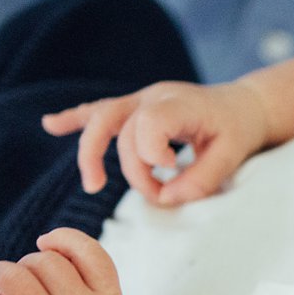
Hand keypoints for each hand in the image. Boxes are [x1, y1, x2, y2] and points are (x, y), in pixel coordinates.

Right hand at [42, 80, 269, 205]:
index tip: (172, 169)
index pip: (148, 123)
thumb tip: (165, 198)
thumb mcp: (232, 157)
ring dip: (92, 151)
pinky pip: (100, 110)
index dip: (151, 154)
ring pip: (103, 118)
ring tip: (94, 184)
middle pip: (122, 129)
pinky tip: (50, 124)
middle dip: (132, 169)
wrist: (243, 106)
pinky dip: (75, 118)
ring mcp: (142, 99)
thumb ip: (200, 180)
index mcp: (180, 103)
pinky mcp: (136, 107)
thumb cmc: (238, 131)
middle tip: (153, 194)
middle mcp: (155, 96)